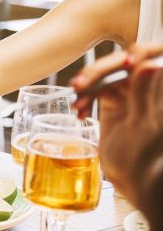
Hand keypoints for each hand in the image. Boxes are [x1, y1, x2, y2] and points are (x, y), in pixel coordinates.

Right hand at [71, 43, 162, 200]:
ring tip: (76, 101)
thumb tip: (151, 63)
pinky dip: (84, 99)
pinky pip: (94, 89)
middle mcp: (146, 86)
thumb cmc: (143, 156)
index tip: (127, 61)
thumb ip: (144, 93)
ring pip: (105, 75)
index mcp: (159, 89)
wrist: (129, 177)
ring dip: (87, 86)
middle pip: (123, 63)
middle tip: (80, 84)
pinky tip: (79, 112)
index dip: (139, 53)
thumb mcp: (143, 124)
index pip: (152, 57)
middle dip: (100, 71)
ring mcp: (128, 92)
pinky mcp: (112, 100)